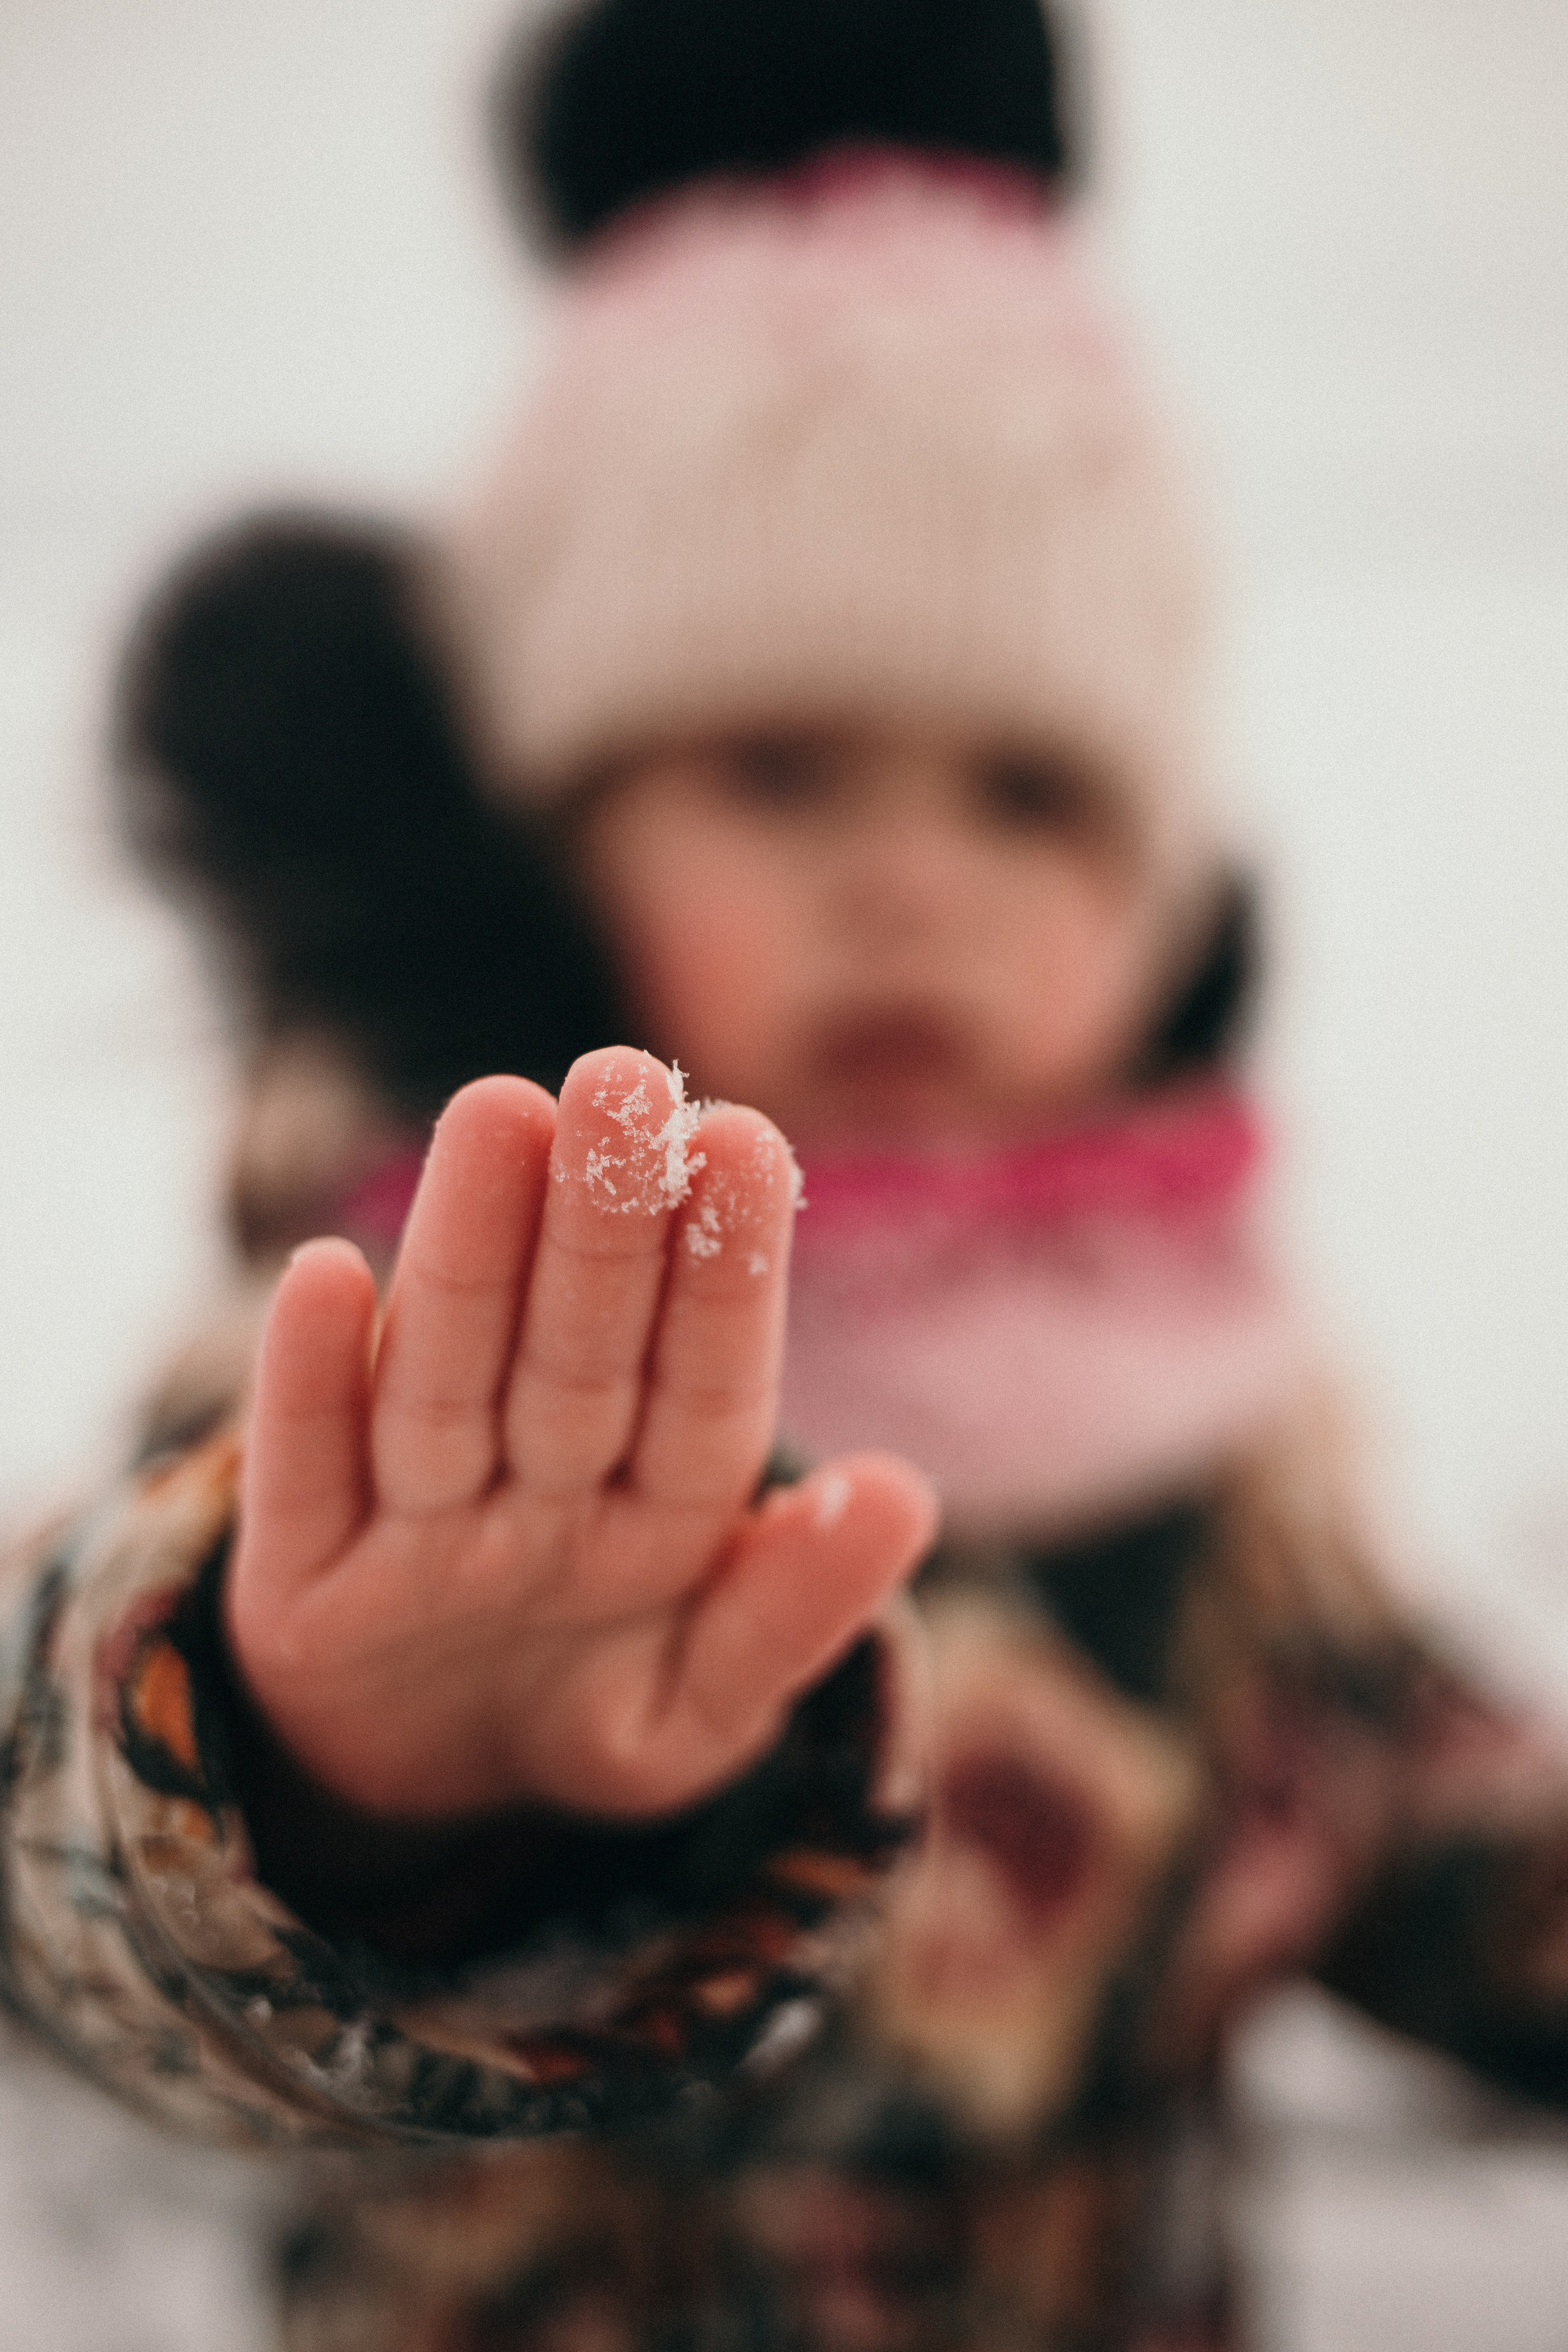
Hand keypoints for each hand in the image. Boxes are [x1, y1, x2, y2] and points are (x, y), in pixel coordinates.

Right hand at [226, 1048, 935, 1821]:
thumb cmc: (591, 1710)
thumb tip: (901, 1492)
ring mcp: (415, 1525)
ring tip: (496, 1111)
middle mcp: (537, 1485)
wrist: (428, 1787)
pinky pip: (309, 1476)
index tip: (744, 1138)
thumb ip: (793, 1611)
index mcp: (656, 1505)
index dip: (720, 1264)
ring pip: (445, 1381)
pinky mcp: (299, 1576)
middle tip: (622, 1075)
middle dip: (598, 1217)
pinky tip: (325, 1276)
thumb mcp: (705, 1707)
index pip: (700, 1381)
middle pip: (571, 1349)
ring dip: (465, 1254)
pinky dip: (309, 1386)